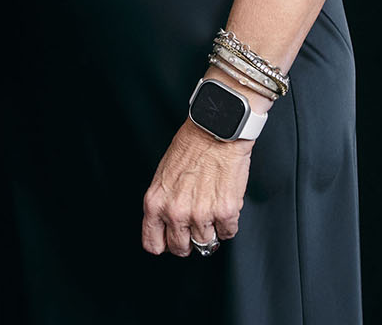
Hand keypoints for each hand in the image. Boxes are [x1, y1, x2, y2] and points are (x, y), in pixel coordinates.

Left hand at [141, 119, 250, 256]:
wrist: (215, 133)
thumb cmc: (190, 148)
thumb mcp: (163, 176)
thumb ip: (163, 203)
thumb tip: (167, 224)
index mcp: (155, 203)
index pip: (153, 244)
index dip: (164, 244)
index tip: (171, 241)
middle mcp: (176, 213)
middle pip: (181, 249)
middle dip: (189, 241)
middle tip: (195, 226)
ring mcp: (201, 215)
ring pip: (207, 243)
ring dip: (211, 229)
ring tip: (211, 207)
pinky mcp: (226, 212)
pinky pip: (228, 232)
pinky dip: (228, 223)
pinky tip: (224, 204)